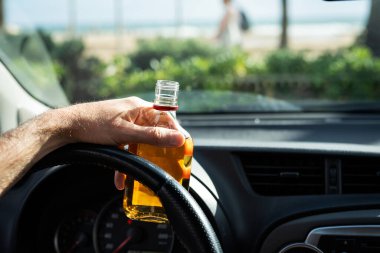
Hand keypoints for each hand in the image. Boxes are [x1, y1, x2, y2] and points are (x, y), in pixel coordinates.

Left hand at [57, 97, 184, 189]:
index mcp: (139, 107)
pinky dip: (126, 160)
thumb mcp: (125, 133)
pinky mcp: (116, 132)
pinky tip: (121, 179)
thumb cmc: (94, 124)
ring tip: (142, 174)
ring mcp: (125, 122)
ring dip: (141, 159)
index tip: (182, 148)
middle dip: (159, 149)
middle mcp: (134, 113)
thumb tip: (177, 138)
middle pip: (155, 131)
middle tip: (167, 164)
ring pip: (141, 142)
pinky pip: (128, 146)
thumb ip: (152, 137)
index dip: (176, 132)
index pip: (166, 117)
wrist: (65, 127)